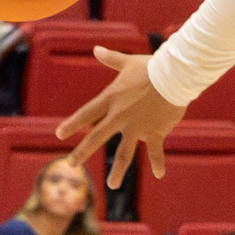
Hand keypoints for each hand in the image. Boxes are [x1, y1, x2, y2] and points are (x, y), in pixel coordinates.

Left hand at [57, 49, 186, 183]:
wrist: (175, 75)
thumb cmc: (152, 66)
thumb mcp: (128, 62)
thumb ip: (111, 59)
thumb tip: (97, 49)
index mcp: (111, 98)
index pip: (86, 113)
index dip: (72, 124)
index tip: (59, 134)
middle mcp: (120, 116)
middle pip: (97, 137)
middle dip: (82, 152)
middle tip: (71, 164)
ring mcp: (137, 127)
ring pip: (124, 153)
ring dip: (118, 171)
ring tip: (113, 185)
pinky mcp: (155, 132)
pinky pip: (156, 151)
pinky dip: (158, 163)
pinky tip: (159, 174)